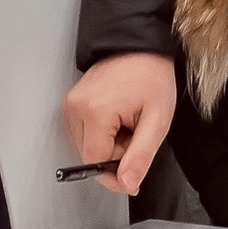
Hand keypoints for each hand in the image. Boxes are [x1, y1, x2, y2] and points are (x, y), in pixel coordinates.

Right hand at [62, 53, 177, 195]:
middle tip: (136, 132)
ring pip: (86, 146)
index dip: (117, 170)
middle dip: (115, 154)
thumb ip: (141, 155)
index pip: (96, 162)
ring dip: (108, 144)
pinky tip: (117, 118)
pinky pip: (83, 132)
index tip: (136, 165)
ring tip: (127, 122)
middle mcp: (75, 108)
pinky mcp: (71, 102)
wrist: (140, 43)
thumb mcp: (157, 119)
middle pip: (90, 155)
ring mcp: (70, 104)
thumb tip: (126, 185)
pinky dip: (101, 133)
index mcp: (94, 112)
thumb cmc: (152, 75)